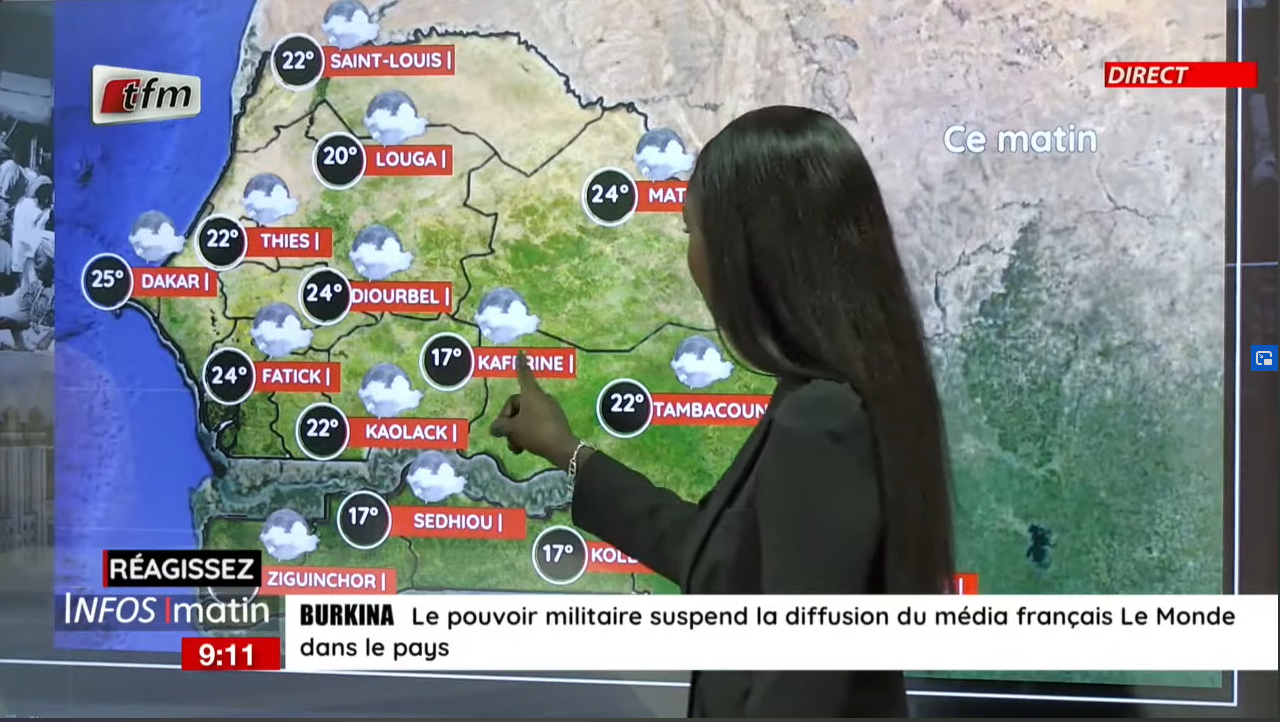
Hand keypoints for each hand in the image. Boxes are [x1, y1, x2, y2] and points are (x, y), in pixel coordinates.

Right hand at [489, 351, 578, 468]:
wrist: (562, 448)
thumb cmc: (535, 432)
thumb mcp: (513, 430)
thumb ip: (500, 426)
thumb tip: (494, 428)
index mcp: (531, 394)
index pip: (524, 375)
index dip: (520, 365)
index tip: (521, 352)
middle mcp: (541, 398)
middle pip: (518, 404)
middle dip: (509, 421)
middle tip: (506, 436)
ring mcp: (549, 409)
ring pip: (525, 417)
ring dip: (516, 431)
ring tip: (515, 447)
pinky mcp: (554, 421)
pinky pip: (535, 423)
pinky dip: (526, 433)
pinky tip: (522, 449)